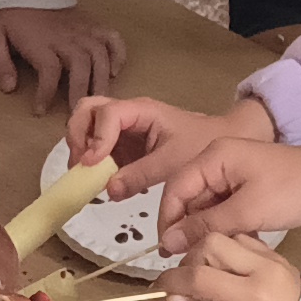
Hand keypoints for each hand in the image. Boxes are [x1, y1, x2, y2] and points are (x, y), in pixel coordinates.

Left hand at [0, 5, 127, 112]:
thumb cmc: (8, 15)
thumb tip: (9, 88)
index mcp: (41, 40)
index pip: (49, 71)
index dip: (46, 94)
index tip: (39, 111)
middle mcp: (66, 36)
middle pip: (80, 65)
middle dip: (80, 92)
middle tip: (77, 114)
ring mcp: (82, 29)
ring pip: (100, 55)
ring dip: (101, 79)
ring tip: (97, 100)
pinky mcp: (92, 23)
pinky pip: (112, 38)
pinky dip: (118, 54)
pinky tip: (114, 72)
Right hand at [73, 91, 272, 200]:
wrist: (222, 145)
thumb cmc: (201, 146)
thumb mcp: (173, 163)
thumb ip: (140, 176)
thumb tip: (107, 190)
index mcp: (141, 111)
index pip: (107, 114)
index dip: (96, 137)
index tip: (92, 163)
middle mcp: (128, 114)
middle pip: (87, 109)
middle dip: (78, 134)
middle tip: (81, 164)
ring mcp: (124, 129)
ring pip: (88, 124)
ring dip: (81, 146)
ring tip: (86, 174)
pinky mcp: (124, 145)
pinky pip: (98, 146)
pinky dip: (91, 160)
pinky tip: (97, 180)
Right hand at [158, 138, 300, 255]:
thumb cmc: (290, 192)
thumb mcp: (246, 211)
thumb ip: (205, 225)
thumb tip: (167, 243)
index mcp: (213, 156)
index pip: (175, 188)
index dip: (167, 220)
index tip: (166, 251)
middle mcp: (216, 160)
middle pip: (186, 197)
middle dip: (184, 227)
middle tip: (183, 258)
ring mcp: (230, 173)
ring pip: (203, 205)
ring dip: (202, 229)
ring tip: (201, 256)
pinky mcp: (243, 187)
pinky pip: (220, 208)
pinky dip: (219, 226)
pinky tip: (223, 245)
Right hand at [165, 231, 300, 300]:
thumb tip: (173, 295)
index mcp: (255, 296)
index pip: (201, 277)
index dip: (173, 281)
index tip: (160, 288)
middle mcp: (264, 268)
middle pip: (211, 244)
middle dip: (191, 260)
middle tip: (188, 283)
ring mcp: (272, 257)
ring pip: (225, 236)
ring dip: (207, 252)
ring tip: (205, 275)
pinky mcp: (274, 252)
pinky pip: (241, 239)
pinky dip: (225, 250)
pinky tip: (223, 269)